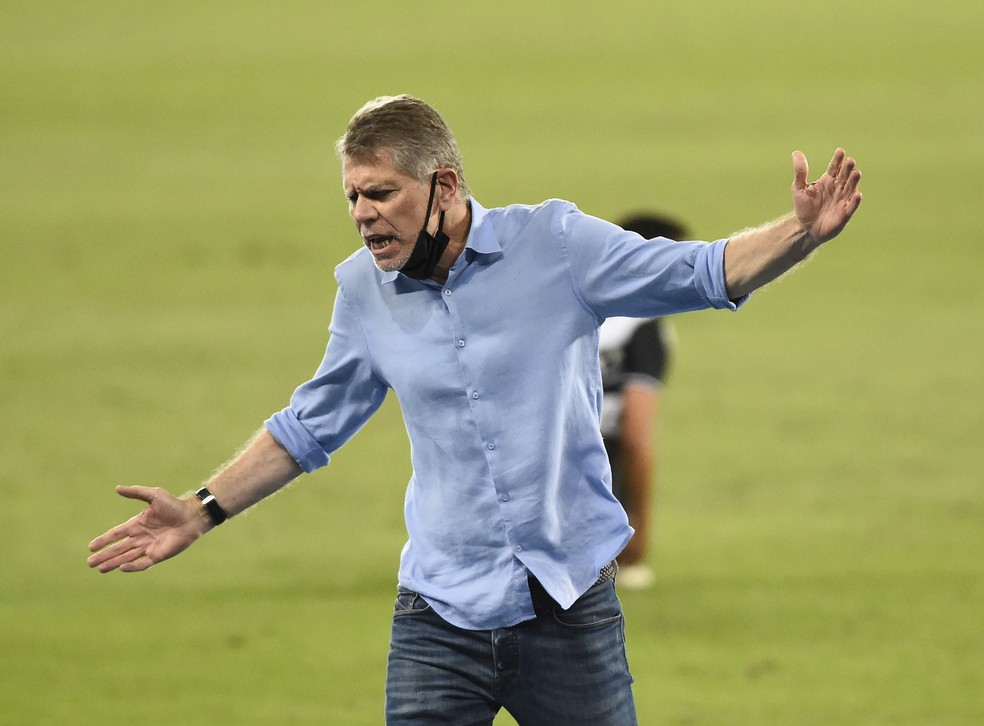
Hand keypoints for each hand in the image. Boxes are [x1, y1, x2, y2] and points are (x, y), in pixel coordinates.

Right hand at [87, 485, 208, 572]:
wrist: (192, 516)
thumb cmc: (174, 505)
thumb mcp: (154, 495)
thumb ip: (136, 492)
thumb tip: (117, 488)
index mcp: (137, 524)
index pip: (116, 534)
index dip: (104, 540)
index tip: (91, 546)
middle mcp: (141, 537)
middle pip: (118, 548)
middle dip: (104, 555)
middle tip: (90, 562)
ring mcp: (149, 547)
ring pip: (127, 557)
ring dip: (113, 563)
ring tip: (99, 569)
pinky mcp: (158, 555)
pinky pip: (143, 563)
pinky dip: (132, 566)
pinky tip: (121, 568)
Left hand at [792, 148, 862, 243]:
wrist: (805, 227)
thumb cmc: (804, 207)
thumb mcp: (799, 188)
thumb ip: (800, 172)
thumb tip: (796, 152)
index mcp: (828, 180)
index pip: (835, 167)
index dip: (838, 159)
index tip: (840, 151)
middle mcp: (838, 188)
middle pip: (845, 176)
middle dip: (848, 168)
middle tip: (850, 161)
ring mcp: (842, 200)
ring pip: (851, 188)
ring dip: (854, 181)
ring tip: (856, 173)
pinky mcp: (844, 213)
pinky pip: (851, 206)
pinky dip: (855, 201)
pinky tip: (857, 195)